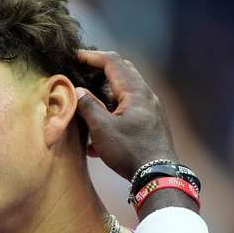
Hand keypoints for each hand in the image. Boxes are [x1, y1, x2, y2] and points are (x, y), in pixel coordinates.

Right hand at [75, 50, 177, 181]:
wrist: (157, 175)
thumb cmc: (129, 150)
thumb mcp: (103, 129)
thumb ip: (88, 106)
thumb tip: (78, 91)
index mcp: (135, 91)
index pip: (113, 63)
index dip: (93, 57)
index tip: (76, 56)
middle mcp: (146, 96)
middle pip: (124, 72)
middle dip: (102, 69)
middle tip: (84, 71)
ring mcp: (150, 110)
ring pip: (126, 92)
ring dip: (106, 93)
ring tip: (88, 102)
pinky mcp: (150, 125)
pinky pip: (129, 109)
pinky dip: (113, 111)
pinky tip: (99, 134)